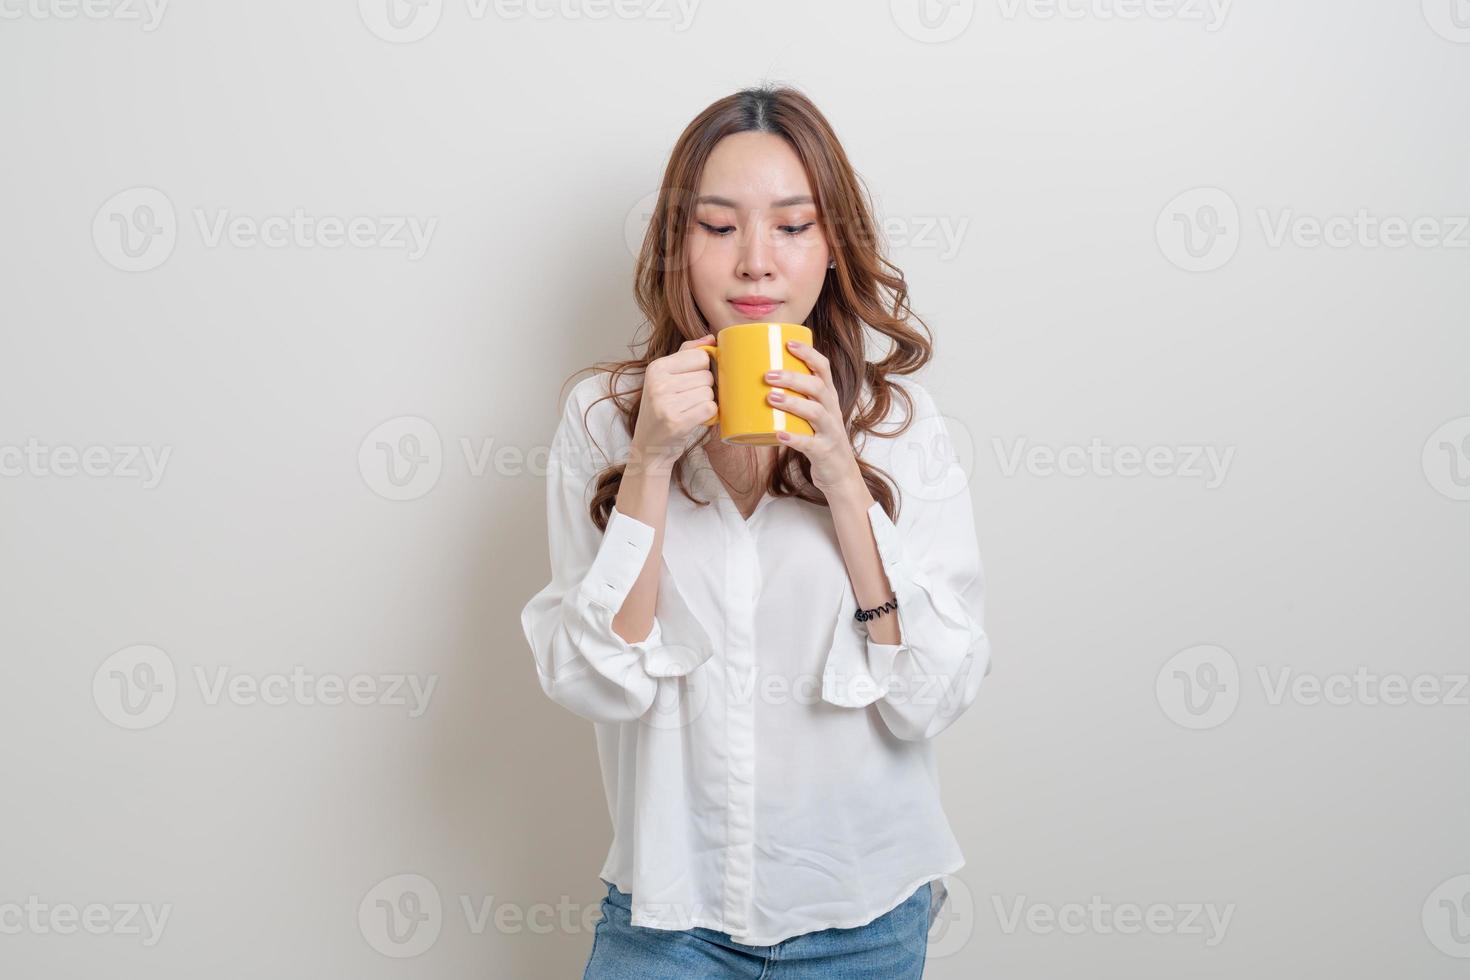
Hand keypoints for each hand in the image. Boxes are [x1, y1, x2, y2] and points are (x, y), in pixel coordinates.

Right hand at [629, 333, 716, 473]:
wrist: (649, 448)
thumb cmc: (662, 411)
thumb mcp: (666, 378)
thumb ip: (687, 354)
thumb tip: (711, 338)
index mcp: (656, 367)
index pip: (700, 356)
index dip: (704, 370)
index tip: (692, 382)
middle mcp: (658, 383)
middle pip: (707, 375)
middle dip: (706, 389)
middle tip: (689, 401)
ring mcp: (665, 403)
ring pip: (710, 393)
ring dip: (706, 403)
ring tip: (690, 411)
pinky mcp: (676, 422)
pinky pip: (710, 409)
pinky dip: (709, 416)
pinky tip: (696, 419)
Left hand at [765, 339, 864, 498]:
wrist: (839, 474)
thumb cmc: (818, 439)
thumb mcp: (811, 415)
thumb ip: (793, 399)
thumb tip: (753, 382)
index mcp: (828, 397)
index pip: (823, 368)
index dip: (808, 353)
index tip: (788, 343)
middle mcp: (832, 410)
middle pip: (817, 387)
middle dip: (793, 378)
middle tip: (768, 375)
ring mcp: (830, 431)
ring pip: (815, 412)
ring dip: (792, 403)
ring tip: (770, 398)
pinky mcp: (824, 451)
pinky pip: (810, 443)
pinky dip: (794, 438)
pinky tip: (778, 434)